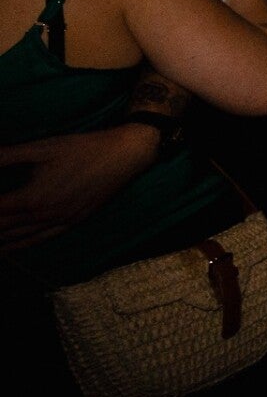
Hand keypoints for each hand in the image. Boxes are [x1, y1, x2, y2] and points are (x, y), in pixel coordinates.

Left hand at [0, 125, 160, 250]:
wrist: (124, 156)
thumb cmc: (83, 148)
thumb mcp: (42, 147)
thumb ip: (6, 156)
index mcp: (32, 198)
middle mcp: (43, 216)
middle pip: (1, 230)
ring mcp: (59, 223)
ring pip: (17, 241)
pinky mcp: (71, 223)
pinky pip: (39, 241)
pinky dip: (18, 247)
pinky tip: (7, 249)